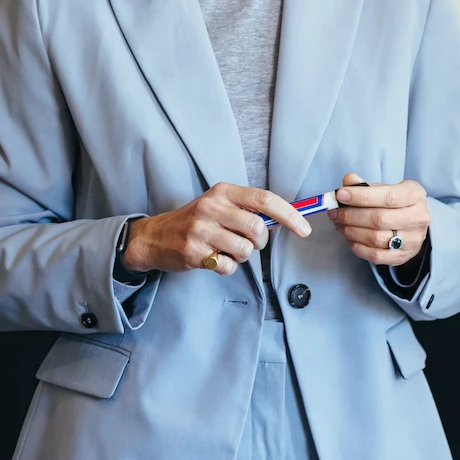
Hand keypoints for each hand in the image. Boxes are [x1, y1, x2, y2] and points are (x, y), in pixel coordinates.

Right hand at [123, 184, 310, 275]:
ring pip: (244, 250)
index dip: (289, 215)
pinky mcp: (193, 252)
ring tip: (225, 250)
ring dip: (241, 256)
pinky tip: (212, 258)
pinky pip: (227, 266)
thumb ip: (246, 209)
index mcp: (222, 191)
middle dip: (260, 242)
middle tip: (249, 243)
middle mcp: (211, 207)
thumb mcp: (218, 205)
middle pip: (257, 228)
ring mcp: (200, 230)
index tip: (304, 229)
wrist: (155, 236)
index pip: (264, 199)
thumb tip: (285, 220)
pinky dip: (225, 267)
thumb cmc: (195, 221)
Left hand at [334, 173, 428, 268]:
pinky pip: (375, 255)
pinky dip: (357, 246)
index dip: (362, 196)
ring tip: (338, 223)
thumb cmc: (394, 203)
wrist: (412, 224)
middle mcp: (418, 218)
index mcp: (414, 195)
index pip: (388, 197)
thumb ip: (364, 184)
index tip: (341, 195)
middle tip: (334, 212)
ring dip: (351, 231)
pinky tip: (349, 237)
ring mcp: (412, 240)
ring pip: (376, 238)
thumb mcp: (384, 187)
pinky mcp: (402, 257)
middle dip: (351, 215)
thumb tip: (348, 181)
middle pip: (380, 219)